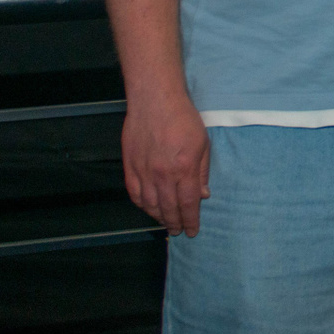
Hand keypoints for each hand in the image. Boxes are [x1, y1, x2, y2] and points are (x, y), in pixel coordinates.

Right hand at [120, 93, 210, 236]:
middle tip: (178, 231)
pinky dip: (142, 205)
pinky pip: (134, 194)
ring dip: (158, 217)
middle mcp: (162, 174)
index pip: (188, 204)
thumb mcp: (203, 144)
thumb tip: (203, 196)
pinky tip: (148, 209)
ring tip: (166, 222)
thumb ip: (202, 172)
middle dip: (175, 223)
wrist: (155, 101)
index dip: (190, 220)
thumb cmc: (184, 119)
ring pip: (149, 204)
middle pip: (168, 208)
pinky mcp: (129, 166)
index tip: (192, 231)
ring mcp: (143, 171)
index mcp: (184, 169)